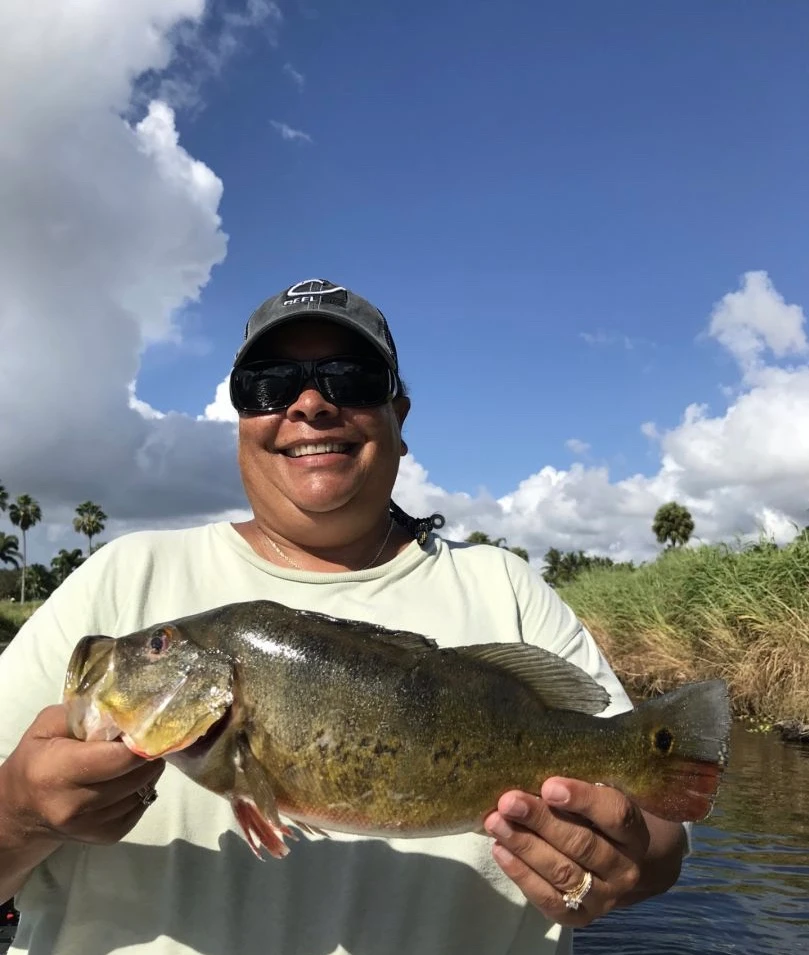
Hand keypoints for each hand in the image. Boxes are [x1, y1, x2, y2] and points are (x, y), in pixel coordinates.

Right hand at [1, 704, 163, 847]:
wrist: (21, 810)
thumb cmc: (37, 759)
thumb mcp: (48, 725)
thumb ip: (85, 714)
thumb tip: (125, 713)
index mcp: (56, 771)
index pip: (118, 757)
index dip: (139, 740)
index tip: (144, 726)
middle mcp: (72, 805)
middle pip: (135, 776)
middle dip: (147, 754)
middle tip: (146, 739)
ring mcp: (89, 826)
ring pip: (142, 791)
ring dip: (148, 771)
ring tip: (136, 757)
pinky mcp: (105, 837)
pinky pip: (141, 807)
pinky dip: (143, 789)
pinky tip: (130, 777)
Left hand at [483, 778, 661, 926]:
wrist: (617, 866)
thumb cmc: (598, 820)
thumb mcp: (599, 800)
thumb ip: (576, 792)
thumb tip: (530, 771)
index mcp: (634, 833)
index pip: (614, 814)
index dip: (582, 799)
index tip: (549, 785)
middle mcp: (625, 868)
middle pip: (581, 844)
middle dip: (541, 821)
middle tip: (508, 802)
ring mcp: (604, 897)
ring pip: (562, 871)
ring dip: (524, 845)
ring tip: (496, 823)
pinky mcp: (580, 917)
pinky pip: (548, 898)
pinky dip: (521, 874)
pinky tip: (500, 850)